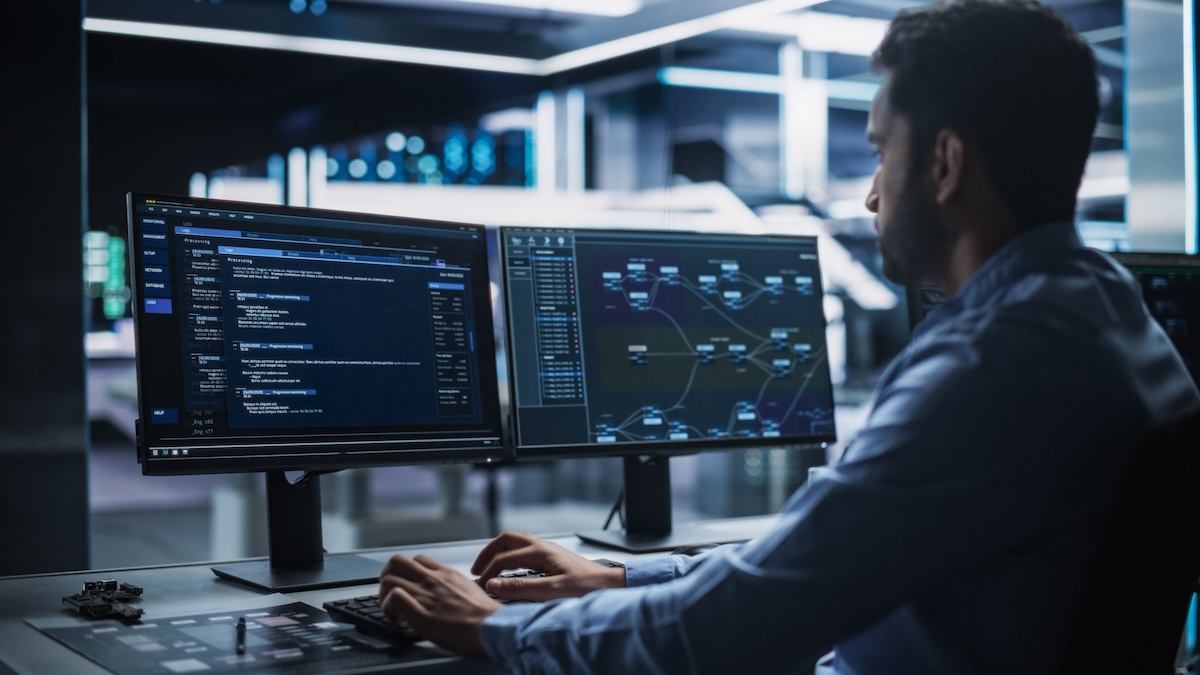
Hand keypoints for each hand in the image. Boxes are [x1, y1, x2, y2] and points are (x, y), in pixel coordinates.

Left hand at [378, 554, 501, 655]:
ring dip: (384, 596)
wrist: (491, 627)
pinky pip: (394, 597)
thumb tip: (448, 594)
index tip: (409, 587)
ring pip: (388, 579)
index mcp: (446, 573)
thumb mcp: (471, 589)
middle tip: (391, 595)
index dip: (407, 572)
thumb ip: (455, 586)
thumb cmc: (485, 615)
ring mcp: (425, 594)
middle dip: (387, 577)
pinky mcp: (419, 612)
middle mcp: (432, 579)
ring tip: (392, 611)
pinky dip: (388, 608)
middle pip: (396, 561)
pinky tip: (396, 620)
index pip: (417, 559)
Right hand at [471, 531, 626, 601]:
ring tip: (489, 568)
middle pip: (506, 540)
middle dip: (488, 553)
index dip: (488, 573)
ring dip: (499, 553)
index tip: (479, 587)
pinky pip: (524, 550)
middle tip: (476, 570)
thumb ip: (520, 588)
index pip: (503, 559)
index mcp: (540, 551)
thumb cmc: (587, 588)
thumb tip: (493, 585)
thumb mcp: (551, 591)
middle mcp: (543, 546)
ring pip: (515, 543)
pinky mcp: (552, 558)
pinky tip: (510, 571)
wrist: (610, 586)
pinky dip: (510, 557)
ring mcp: (548, 550)